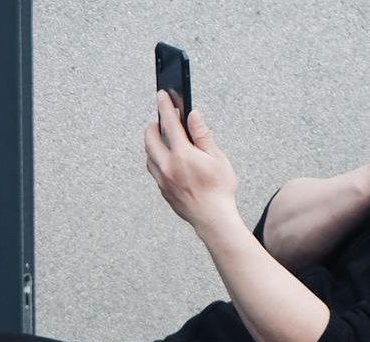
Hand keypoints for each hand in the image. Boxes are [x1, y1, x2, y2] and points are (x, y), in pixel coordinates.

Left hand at [145, 90, 238, 233]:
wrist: (213, 220)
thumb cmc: (220, 190)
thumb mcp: (216, 157)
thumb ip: (202, 135)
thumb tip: (192, 116)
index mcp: (182, 155)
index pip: (169, 123)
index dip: (165, 106)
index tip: (162, 94)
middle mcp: (167, 166)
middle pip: (150, 139)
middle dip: (154, 125)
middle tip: (161, 118)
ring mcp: (163, 180)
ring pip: (149, 156)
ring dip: (153, 143)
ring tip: (163, 137)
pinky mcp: (163, 191)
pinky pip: (154, 170)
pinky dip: (156, 159)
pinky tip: (166, 158)